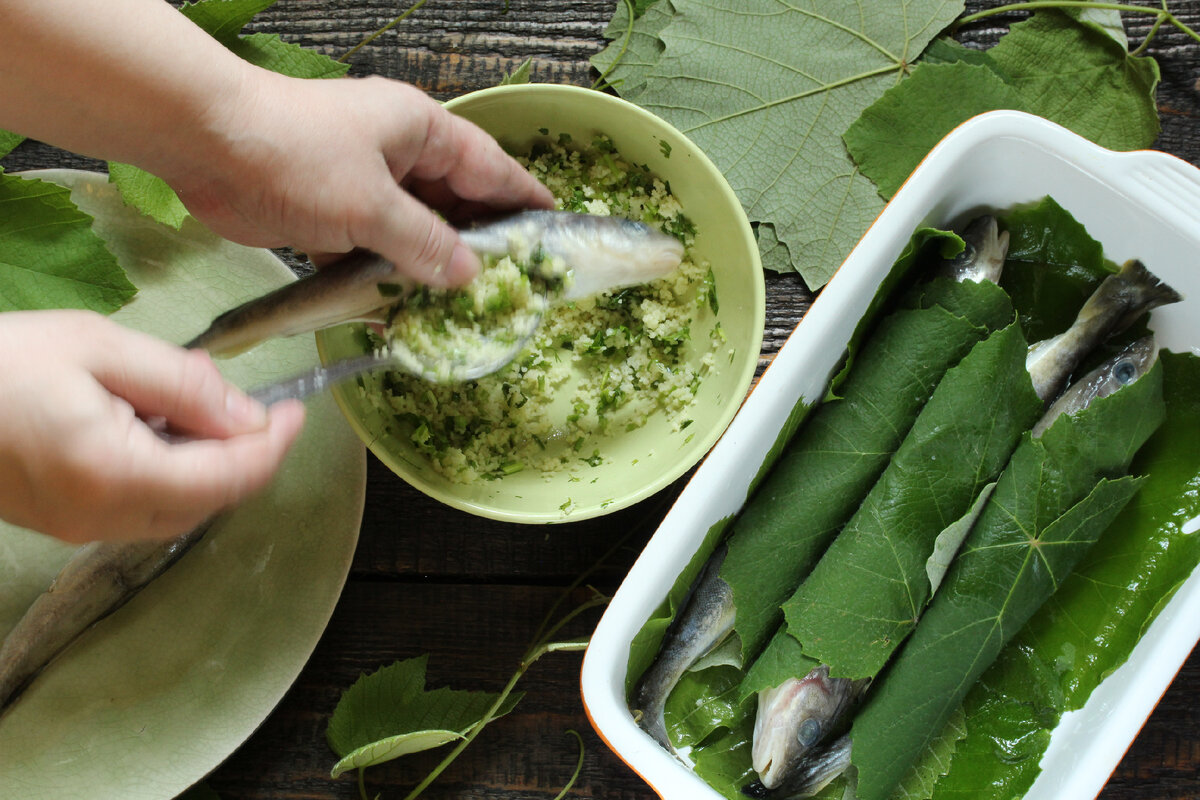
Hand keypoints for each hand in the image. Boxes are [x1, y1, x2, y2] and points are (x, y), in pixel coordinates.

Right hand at [0, 311, 304, 542]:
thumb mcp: (99, 348)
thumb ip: (184, 384)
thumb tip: (250, 415)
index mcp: (116, 475)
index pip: (229, 477)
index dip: (273, 445)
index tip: (296, 410)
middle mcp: (102, 518)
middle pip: (211, 499)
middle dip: (242, 453)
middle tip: (244, 398)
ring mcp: (80, 529)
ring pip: (181, 507)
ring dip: (207, 462)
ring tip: (190, 402)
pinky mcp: (65, 523)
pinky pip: (144, 507)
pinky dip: (170, 470)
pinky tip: (151, 423)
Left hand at [163, 72, 555, 286]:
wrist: (204, 145)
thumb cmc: (295, 156)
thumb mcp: (372, 205)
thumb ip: (425, 244)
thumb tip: (469, 276)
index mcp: (421, 131)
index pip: (491, 168)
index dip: (524, 202)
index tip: (554, 233)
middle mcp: (398, 153)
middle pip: (456, 201)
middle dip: (480, 244)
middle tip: (514, 287)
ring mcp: (364, 183)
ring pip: (416, 229)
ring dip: (434, 265)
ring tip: (468, 307)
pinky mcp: (331, 212)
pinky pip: (376, 249)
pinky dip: (391, 276)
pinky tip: (409, 308)